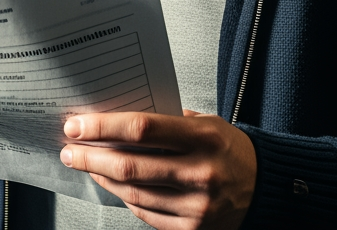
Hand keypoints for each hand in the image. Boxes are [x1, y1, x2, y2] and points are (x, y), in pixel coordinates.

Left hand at [59, 110, 255, 229]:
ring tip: (86, 164)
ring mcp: (196, 205)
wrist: (266, 188)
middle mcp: (200, 172)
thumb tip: (118, 118)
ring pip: (132, 192)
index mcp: (204, 138)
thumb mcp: (206, 124)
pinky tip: (113, 184)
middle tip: (70, 147)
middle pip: (130, 165)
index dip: (103, 127)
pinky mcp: (191, 228)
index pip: (142, 128)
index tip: (78, 125)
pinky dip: (124, 197)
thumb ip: (167, 121)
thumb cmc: (230, 150)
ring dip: (102, 177)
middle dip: (91, 156)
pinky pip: (144, 212)